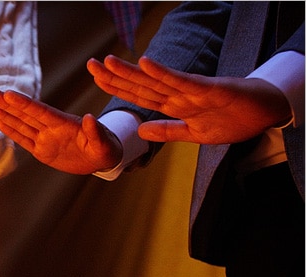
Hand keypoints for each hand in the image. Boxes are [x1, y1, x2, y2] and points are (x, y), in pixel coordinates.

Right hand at [0, 88, 121, 174]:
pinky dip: (10, 131)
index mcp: (64, 124)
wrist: (102, 158)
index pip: (40, 112)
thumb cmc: (107, 148)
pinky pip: (23, 140)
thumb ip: (96, 132)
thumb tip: (90, 118)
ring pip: (20, 125)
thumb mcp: (105, 143)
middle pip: (24, 114)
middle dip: (6, 104)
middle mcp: (51, 129)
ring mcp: (45, 139)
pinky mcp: (42, 151)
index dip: (24, 104)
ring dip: (4, 114)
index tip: (8, 94)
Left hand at [89, 55, 292, 144]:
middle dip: (114, 76)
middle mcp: (178, 95)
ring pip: (155, 81)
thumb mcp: (194, 134)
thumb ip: (168, 131)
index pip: (139, 95)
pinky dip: (164, 73)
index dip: (116, 87)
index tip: (95, 78)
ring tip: (108, 62)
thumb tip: (141, 131)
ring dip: (131, 72)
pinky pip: (182, 81)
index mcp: (174, 105)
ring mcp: (192, 91)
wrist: (267, 114)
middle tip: (90, 64)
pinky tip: (146, 63)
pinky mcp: (209, 90)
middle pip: (140, 86)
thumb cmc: (234, 120)